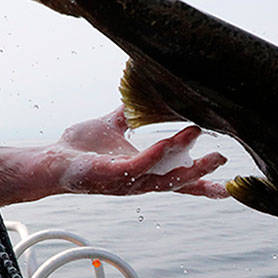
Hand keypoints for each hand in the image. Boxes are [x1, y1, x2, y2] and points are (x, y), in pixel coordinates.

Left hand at [50, 108, 227, 197]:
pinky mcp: (114, 177)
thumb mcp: (112, 125)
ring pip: (166, 179)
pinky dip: (159, 153)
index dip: (201, 182)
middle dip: (203, 175)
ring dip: (189, 166)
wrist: (51, 160)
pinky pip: (142, 165)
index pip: (177, 179)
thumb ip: (131, 113)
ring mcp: (128, 182)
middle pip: (179, 183)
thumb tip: (145, 91)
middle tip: (224, 163)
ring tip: (208, 148)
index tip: (226, 186)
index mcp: (142, 172)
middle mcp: (139, 182)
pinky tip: (172, 141)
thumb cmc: (79, 148)